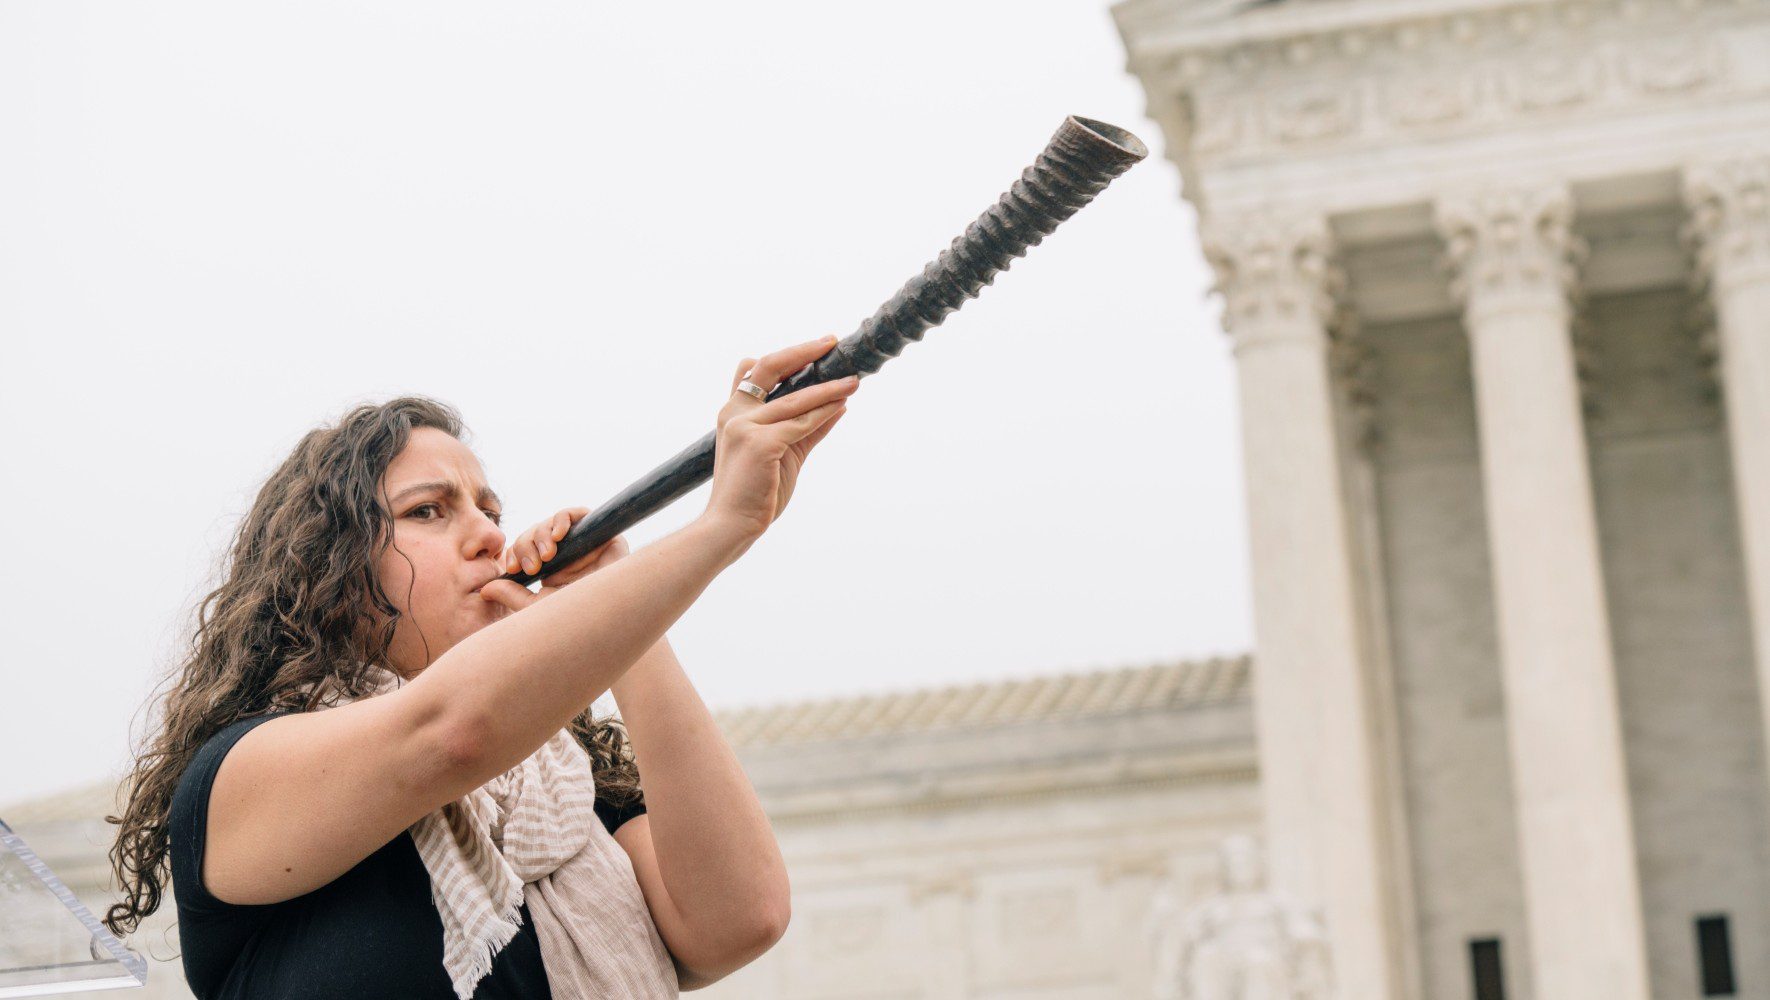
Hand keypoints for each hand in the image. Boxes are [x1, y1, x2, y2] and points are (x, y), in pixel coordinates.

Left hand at [479, 506, 629, 612]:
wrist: (610, 614)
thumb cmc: (577, 617)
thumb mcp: (537, 608)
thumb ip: (512, 595)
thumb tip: (485, 589)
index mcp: (550, 568)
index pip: (524, 548)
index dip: (515, 553)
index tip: (513, 568)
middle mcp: (565, 553)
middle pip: (534, 534)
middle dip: (526, 545)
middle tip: (534, 566)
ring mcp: (581, 541)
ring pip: (550, 523)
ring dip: (542, 535)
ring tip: (547, 554)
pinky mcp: (599, 532)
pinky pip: (575, 513)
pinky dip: (562, 519)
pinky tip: (559, 534)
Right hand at [704, 334, 857, 540]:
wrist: (731, 526)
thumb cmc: (755, 494)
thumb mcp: (784, 453)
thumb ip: (807, 428)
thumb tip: (838, 405)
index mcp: (733, 413)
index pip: (752, 371)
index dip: (783, 357)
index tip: (814, 349)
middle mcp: (734, 413)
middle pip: (768, 367)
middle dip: (801, 352)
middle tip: (830, 343)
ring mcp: (745, 427)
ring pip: (794, 398)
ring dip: (828, 387)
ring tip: (853, 380)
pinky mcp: (760, 444)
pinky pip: (801, 423)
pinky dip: (824, 412)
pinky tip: (842, 405)